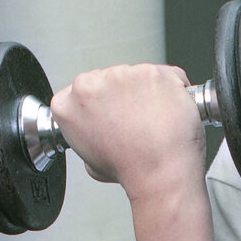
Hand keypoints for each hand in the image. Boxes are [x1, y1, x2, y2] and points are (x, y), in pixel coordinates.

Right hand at [50, 63, 204, 202]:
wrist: (160, 169)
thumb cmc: (129, 169)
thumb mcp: (90, 163)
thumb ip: (88, 138)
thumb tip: (100, 134)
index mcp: (66, 104)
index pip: (79, 93)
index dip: (99, 104)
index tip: (110, 115)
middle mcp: (89, 84)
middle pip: (108, 80)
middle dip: (122, 95)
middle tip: (137, 121)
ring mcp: (122, 74)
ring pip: (137, 76)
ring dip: (147, 92)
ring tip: (155, 120)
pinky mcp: (152, 71)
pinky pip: (168, 75)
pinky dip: (173, 89)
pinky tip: (170, 111)